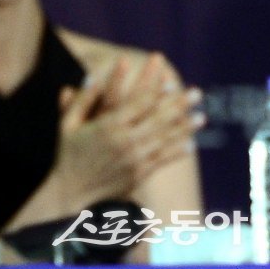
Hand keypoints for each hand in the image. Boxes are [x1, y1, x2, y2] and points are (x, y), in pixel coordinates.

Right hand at [50, 56, 203, 208]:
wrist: (71, 191)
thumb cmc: (67, 153)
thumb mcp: (67, 122)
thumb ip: (82, 100)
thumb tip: (94, 77)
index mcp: (108, 125)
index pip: (138, 102)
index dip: (155, 88)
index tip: (169, 77)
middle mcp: (126, 142)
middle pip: (158, 119)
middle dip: (180, 104)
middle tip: (197, 92)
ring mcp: (135, 159)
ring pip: (165, 139)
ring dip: (186, 127)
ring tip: (202, 115)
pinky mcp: (139, 174)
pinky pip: (162, 160)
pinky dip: (178, 151)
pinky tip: (191, 143)